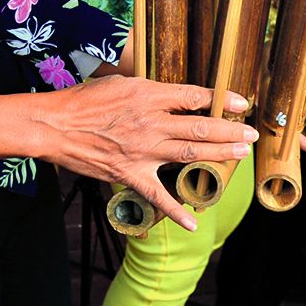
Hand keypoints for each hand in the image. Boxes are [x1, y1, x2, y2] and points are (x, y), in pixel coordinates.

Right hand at [32, 76, 259, 229]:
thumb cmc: (83, 100)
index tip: (241, 103)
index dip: (221, 99)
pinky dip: (175, 212)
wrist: (54, 125)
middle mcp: (150, 122)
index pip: (194, 96)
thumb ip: (150, 90)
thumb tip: (173, 95)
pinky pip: (157, 196)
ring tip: (241, 154)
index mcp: (148, 95)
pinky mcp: (130, 174)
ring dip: (219, 154)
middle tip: (251, 134)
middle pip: (200, 126)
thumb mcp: (120, 82)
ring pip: (189, 153)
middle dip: (230, 130)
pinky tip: (192, 222)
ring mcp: (142, 151)